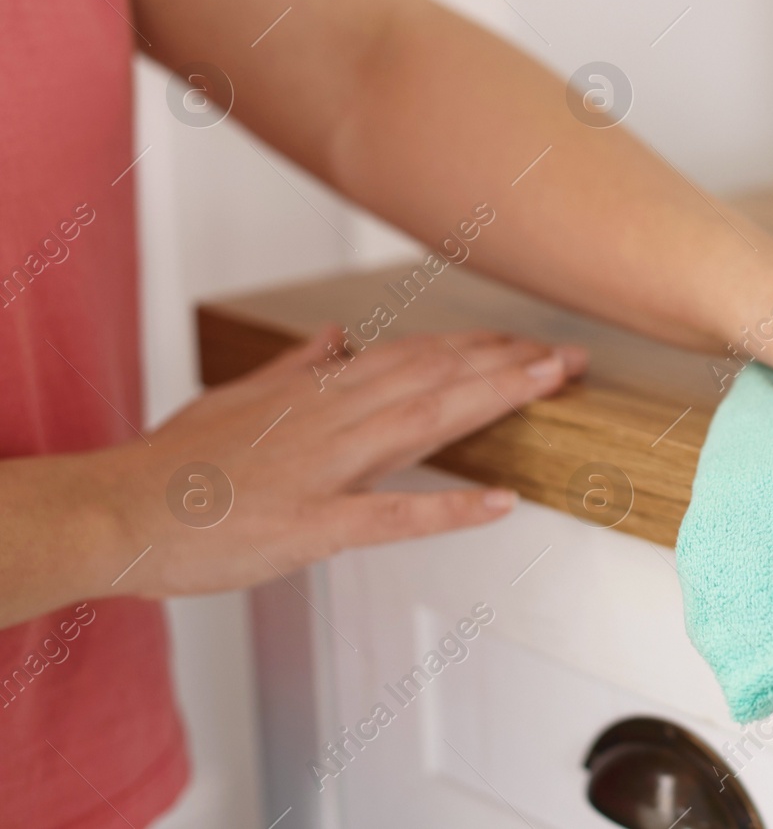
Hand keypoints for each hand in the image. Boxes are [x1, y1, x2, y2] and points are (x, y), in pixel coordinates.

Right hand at [94, 327, 585, 598]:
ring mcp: (322, 469)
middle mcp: (329, 418)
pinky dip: (447, 509)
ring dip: (493, 400)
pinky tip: (498, 503)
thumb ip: (294, 370)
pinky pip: (389, 516)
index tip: (526, 340)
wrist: (112, 512)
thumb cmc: (173, 465)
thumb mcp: (234, 399)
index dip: (476, 346)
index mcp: (316, 393)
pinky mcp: (309, 526)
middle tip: (570, 355)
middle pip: (433, 377)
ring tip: (550, 385)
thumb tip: (337, 337)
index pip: (413, 356)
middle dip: (507, 362)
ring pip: (422, 422)